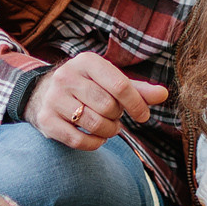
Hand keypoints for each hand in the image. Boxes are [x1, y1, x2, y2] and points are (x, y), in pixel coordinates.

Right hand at [24, 53, 166, 149]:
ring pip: (94, 124)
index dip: (137, 104)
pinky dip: (94, 143)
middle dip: (118, 117)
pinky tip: (97, 138)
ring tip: (107, 127)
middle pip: (108, 106)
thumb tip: (164, 94)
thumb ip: (137, 89)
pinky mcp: (45, 120)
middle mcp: (67, 76)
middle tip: (114, 116)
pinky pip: (78, 140)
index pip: (120, 85)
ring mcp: (53, 98)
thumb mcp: (109, 81)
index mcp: (87, 61)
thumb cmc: (87, 87)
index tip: (143, 116)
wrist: (42, 93)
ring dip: (108, 131)